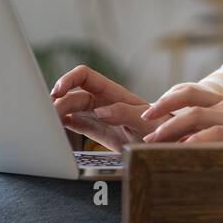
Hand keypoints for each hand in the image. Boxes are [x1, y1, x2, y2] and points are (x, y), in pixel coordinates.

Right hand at [49, 65, 172, 152]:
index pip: (84, 76)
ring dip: (59, 113)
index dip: (67, 80)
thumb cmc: (164, 131)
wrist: (173, 147)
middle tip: (49, 118)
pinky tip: (58, 129)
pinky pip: (77, 123)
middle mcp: (104, 101)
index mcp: (113, 93)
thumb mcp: (147, 123)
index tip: (56, 93)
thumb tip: (100, 111)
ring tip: (49, 123)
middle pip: (73, 94)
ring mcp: (100, 116)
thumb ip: (125, 114)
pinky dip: (65, 124)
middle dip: (58, 101)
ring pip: (72, 108)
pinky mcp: (99, 132)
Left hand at [140, 86, 222, 142]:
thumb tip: (190, 141)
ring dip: (168, 127)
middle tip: (141, 120)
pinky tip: (178, 150)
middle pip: (187, 97)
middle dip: (160, 108)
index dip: (167, 97)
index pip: (192, 91)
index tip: (149, 109)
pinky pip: (212, 135)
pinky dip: (192, 142)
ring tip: (150, 140)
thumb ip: (222, 129)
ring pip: (194, 116)